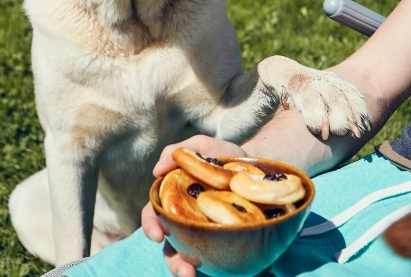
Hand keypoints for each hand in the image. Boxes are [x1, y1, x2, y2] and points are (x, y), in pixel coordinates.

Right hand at [141, 135, 244, 276]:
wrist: (258, 167)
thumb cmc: (225, 157)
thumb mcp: (203, 146)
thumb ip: (178, 151)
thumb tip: (157, 170)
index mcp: (174, 199)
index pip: (154, 214)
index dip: (152, 224)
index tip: (158, 234)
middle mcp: (185, 219)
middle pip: (170, 244)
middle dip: (173, 259)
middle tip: (183, 269)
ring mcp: (203, 232)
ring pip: (187, 256)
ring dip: (185, 269)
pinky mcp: (222, 241)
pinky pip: (213, 258)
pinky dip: (209, 268)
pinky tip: (212, 273)